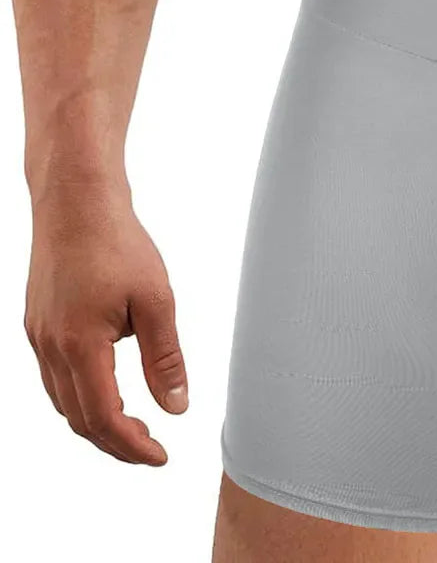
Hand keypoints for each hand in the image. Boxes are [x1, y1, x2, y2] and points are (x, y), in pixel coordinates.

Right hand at [25, 184, 187, 463]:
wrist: (76, 203)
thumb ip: (165, 357)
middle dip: (115, 441)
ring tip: (134, 425)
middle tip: (151, 447)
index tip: (160, 455)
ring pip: (63, 401)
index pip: (104, 418)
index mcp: (80, 346)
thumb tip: (176, 406)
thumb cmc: (117, 243)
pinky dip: (81, 395)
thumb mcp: (156, 300)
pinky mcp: (38, 323)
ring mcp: (39, 336)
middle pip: (79, 418)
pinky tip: (107, 387)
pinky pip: (55, 377)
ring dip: (96, 421)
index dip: (132, 445)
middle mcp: (50, 348)